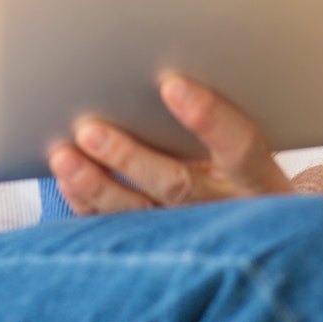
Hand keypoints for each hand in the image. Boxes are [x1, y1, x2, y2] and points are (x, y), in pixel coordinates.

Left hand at [47, 73, 294, 214]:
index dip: (208, 116)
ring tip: (64, 157)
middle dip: (129, 159)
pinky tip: (69, 182)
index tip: (171, 84)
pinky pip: (122, 232)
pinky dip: (90, 206)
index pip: (241, 145)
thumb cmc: (242, 165)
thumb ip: (216, 117)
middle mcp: (226, 207)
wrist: (258, 225)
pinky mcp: (163, 245)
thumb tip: (164, 76)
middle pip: (177, 185)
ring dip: (98, 186)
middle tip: (90, 130)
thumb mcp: (246, 138)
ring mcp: (193, 232)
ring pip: (142, 214)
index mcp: (257, 174)